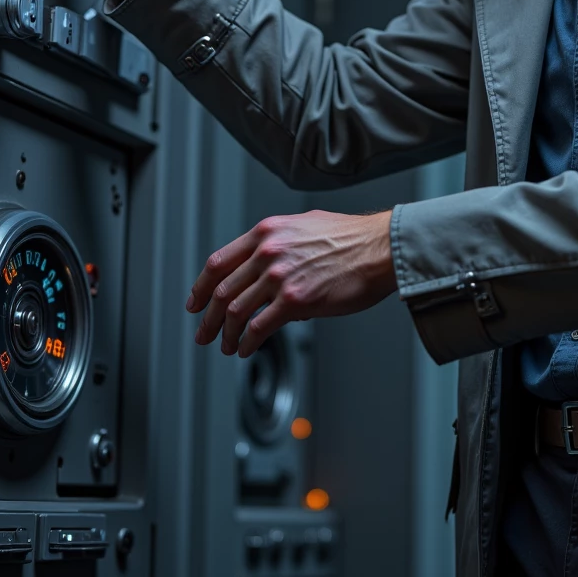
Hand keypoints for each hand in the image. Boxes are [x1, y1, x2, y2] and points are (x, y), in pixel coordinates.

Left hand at [187, 209, 396, 357]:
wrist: (381, 248)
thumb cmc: (353, 238)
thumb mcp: (305, 227)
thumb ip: (280, 245)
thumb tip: (268, 273)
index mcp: (267, 232)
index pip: (219, 262)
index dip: (201, 287)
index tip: (196, 302)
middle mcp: (268, 252)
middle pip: (222, 290)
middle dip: (208, 317)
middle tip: (203, 332)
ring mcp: (280, 276)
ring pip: (236, 310)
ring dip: (226, 334)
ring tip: (226, 346)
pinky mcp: (296, 300)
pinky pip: (259, 327)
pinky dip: (247, 342)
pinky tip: (246, 349)